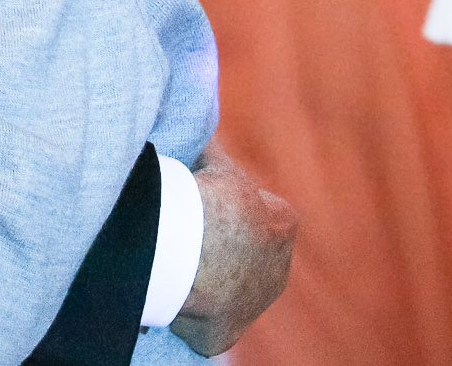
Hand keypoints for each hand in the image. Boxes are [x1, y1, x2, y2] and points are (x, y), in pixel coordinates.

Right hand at [172, 142, 296, 356]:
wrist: (193, 251)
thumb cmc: (207, 202)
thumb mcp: (214, 165)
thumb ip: (214, 150)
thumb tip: (204, 118)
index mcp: (283, 225)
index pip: (259, 210)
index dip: (226, 203)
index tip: (202, 200)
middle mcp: (279, 268)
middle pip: (244, 252)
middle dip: (220, 244)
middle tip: (183, 230)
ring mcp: (254, 303)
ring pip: (227, 286)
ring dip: (206, 276)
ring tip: (172, 258)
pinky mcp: (226, 332)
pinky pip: (205, 318)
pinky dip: (189, 308)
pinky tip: (168, 288)